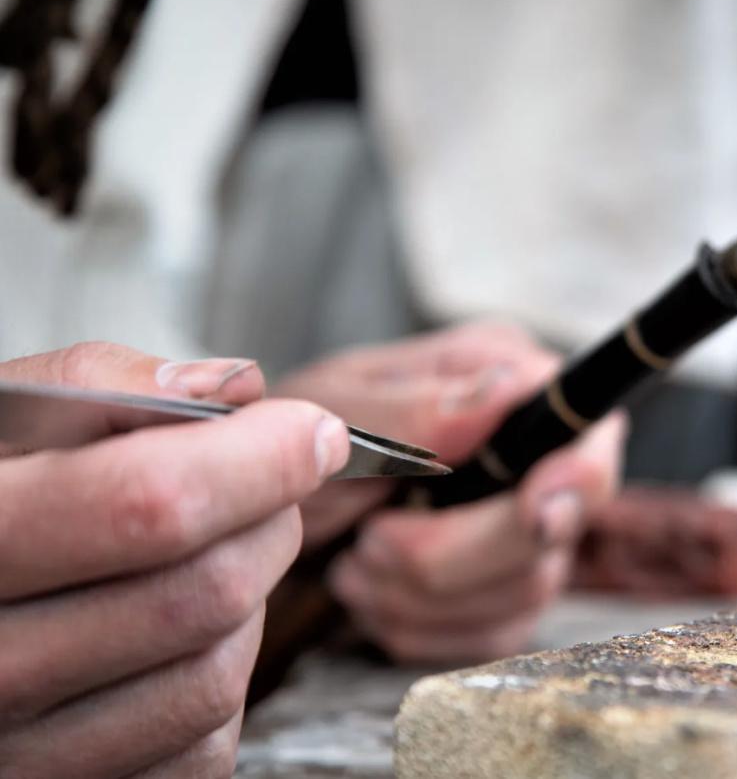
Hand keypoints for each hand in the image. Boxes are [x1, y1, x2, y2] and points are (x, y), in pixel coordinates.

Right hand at [0, 342, 349, 777]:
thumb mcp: (2, 419)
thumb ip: (102, 386)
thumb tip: (233, 389)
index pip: (150, 505)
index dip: (259, 461)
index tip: (312, 432)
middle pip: (207, 591)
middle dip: (269, 520)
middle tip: (263, 485)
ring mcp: (26, 747)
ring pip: (218, 673)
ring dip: (250, 598)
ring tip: (210, 551)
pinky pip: (206, 738)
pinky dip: (223, 672)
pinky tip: (181, 627)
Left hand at [274, 321, 626, 661]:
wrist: (254, 511)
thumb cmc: (289, 439)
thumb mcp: (335, 408)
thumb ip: (419, 408)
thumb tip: (509, 388)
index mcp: (504, 379)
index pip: (587, 433)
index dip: (575, 480)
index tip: (537, 513)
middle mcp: (528, 451)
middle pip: (553, 529)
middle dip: (452, 551)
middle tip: (372, 541)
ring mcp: (521, 525)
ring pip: (525, 591)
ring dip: (422, 593)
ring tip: (357, 560)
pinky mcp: (501, 589)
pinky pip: (492, 635)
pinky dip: (419, 625)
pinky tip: (373, 593)